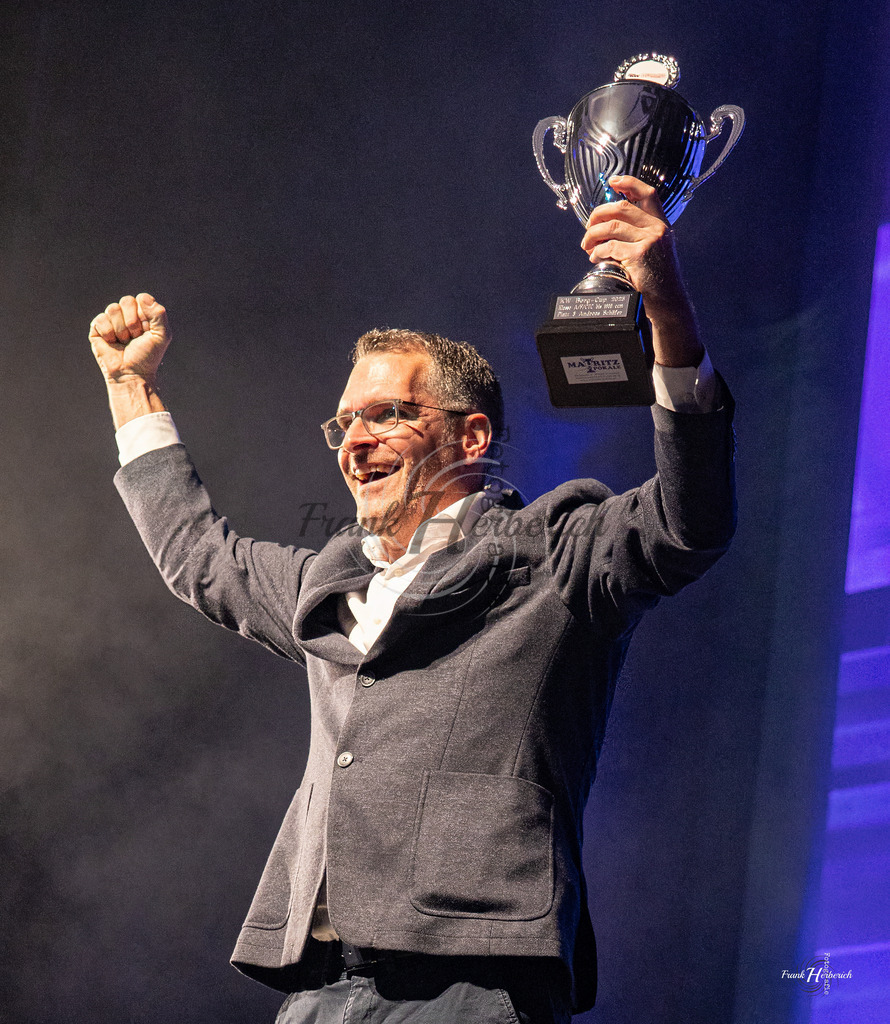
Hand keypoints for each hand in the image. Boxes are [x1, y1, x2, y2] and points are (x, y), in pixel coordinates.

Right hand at [90, 293, 169, 382]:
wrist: (132, 374)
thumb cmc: (148, 357)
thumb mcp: (162, 336)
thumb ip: (159, 314)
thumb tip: (142, 297)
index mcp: (143, 313)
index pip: (141, 299)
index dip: (144, 315)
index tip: (147, 331)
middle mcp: (127, 314)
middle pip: (126, 300)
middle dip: (132, 322)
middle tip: (135, 337)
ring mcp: (112, 320)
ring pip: (112, 308)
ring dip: (121, 329)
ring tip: (124, 341)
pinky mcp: (97, 328)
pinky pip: (100, 319)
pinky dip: (108, 333)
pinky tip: (112, 342)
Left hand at [581, 175, 702, 366]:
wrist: (668, 302)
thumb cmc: (656, 278)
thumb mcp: (654, 250)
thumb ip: (637, 235)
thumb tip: (605, 226)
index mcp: (661, 224)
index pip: (648, 193)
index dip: (629, 182)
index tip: (613, 182)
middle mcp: (658, 228)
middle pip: (621, 207)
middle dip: (598, 214)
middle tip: (588, 227)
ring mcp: (650, 240)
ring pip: (611, 227)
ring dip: (592, 235)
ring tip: (586, 245)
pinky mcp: (640, 254)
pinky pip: (610, 247)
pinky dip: (597, 252)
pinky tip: (594, 258)